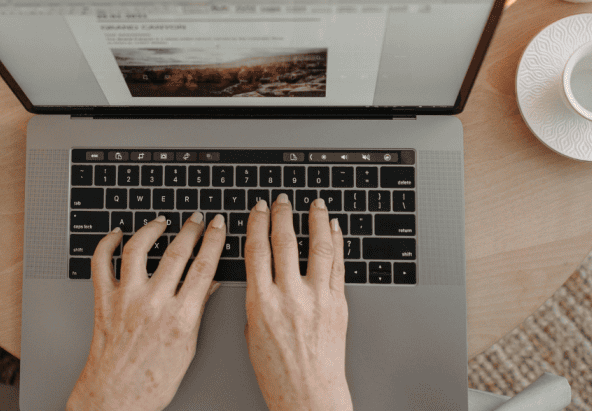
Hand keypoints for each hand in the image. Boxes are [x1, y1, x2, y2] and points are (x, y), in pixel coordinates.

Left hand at [67, 212, 225, 410]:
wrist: (115, 398)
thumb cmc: (152, 381)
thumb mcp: (188, 346)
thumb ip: (197, 309)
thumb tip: (211, 282)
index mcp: (180, 317)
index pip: (204, 266)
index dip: (215, 240)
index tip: (219, 225)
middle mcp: (153, 304)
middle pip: (177, 252)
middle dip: (191, 229)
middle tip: (197, 219)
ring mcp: (126, 299)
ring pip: (139, 248)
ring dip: (153, 229)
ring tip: (162, 222)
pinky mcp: (103, 300)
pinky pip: (101, 263)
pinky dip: (107, 243)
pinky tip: (117, 234)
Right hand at [244, 194, 351, 410]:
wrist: (309, 396)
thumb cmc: (278, 372)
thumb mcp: (253, 332)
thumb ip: (258, 298)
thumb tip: (264, 271)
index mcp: (262, 303)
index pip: (257, 250)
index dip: (256, 224)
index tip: (257, 209)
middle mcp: (290, 297)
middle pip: (285, 242)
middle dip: (282, 215)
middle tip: (281, 201)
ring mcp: (317, 299)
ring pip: (318, 248)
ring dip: (316, 221)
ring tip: (315, 204)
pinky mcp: (338, 305)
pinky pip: (338, 266)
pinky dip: (336, 243)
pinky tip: (334, 230)